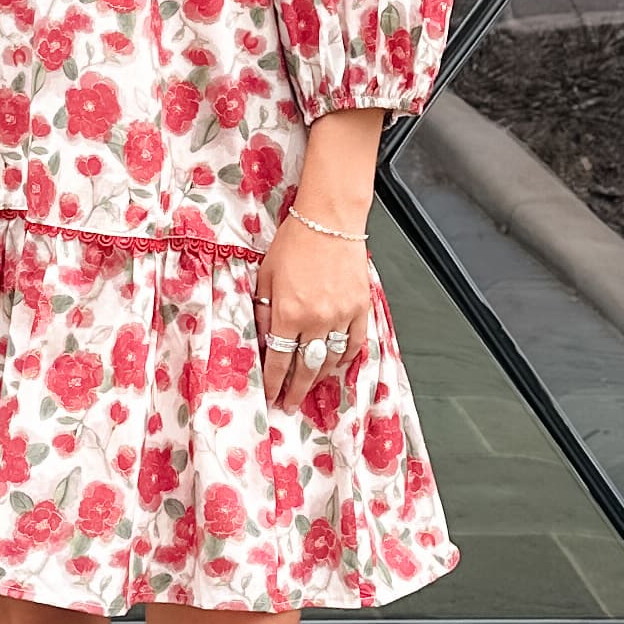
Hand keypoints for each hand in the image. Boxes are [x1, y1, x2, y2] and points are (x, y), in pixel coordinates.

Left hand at [256, 213, 370, 410]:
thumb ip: (264, 312)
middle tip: (290, 403)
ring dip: (319, 377)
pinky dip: (345, 358)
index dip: (274, 383)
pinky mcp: (361, 308)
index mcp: (289, 312)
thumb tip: (263, 341)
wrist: (329, 220)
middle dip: (296, 390)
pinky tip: (335, 364)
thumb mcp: (265, 277)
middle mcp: (316, 319)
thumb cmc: (295, 242)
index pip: (279, 361)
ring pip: (331, 360)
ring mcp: (342, 315)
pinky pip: (355, 344)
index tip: (271, 396)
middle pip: (306, 368)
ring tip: (309, 385)